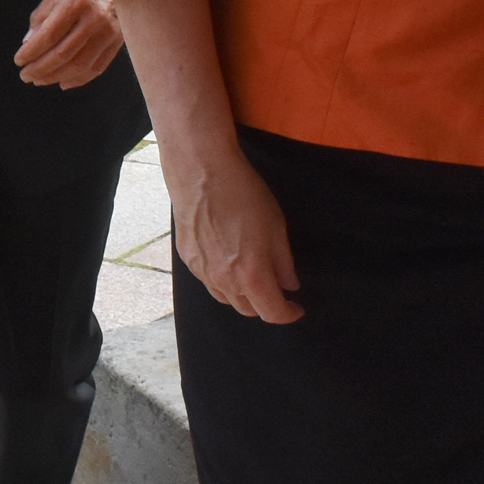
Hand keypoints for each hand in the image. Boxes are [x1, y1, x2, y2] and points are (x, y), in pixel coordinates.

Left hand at [13, 0, 123, 87]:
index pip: (49, 35)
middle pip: (62, 54)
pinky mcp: (119, 41)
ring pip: (79, 65)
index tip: (19, 60)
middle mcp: (96, 18)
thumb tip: (29, 41)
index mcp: (78, 1)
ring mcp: (110, 31)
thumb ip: (43, 14)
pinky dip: (79, 78)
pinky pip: (97, 66)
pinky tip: (64, 81)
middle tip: (26, 75)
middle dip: (40, 68)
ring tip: (40, 80)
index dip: (31, 52)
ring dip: (56, 76)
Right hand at [170, 140, 302, 323]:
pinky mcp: (188, 258)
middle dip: (265, 304)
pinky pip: (208, 281)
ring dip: (242, 295)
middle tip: (275, 287)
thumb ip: (283, 262)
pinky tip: (228, 259)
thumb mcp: (276, 226)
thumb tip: (288, 283)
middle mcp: (224, 279)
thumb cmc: (241, 193)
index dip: (288, 314)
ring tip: (250, 273)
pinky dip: (222, 280)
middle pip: (247, 311)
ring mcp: (202, 271)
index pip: (272, 312)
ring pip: (226, 298)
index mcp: (251, 274)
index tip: (295, 307)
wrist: (201, 170)